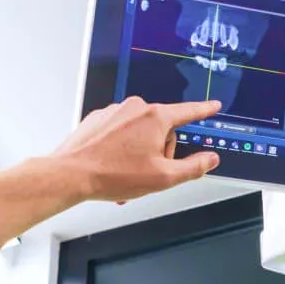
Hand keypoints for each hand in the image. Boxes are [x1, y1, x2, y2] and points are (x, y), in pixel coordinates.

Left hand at [54, 97, 221, 202]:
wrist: (71, 174)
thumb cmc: (112, 175)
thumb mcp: (163, 177)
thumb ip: (193, 167)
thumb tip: (210, 159)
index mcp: (155, 118)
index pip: (188, 111)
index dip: (203, 110)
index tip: (213, 106)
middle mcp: (135, 108)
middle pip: (162, 129)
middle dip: (160, 152)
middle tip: (150, 172)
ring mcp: (114, 112)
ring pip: (140, 132)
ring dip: (140, 153)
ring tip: (128, 174)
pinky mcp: (98, 119)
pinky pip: (120, 132)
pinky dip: (122, 149)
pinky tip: (114, 166)